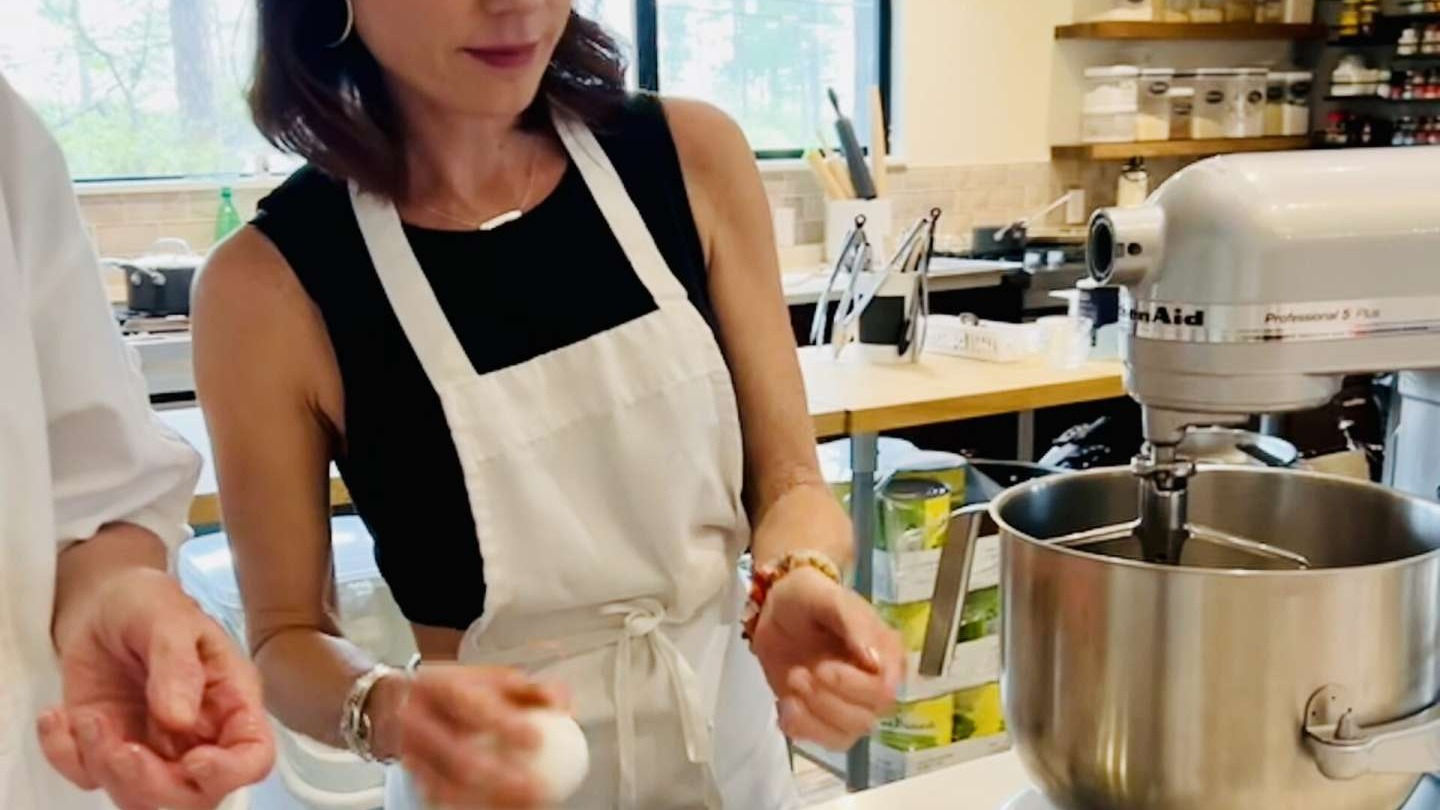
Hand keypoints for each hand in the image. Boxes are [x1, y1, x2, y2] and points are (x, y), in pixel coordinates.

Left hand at [37, 568, 274, 809]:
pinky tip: (61, 716)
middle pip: (195, 795)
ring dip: (106, 768)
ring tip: (87, 719)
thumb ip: (178, 664)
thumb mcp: (168, 618)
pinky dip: (66, 756)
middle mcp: (197, 734)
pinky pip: (88, 778)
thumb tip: (181, 719)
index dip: (228, 772)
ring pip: (142, 797)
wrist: (100, 603)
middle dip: (153, 785)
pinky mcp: (109, 748)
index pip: (252, 756)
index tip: (192, 761)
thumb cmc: (148, 603)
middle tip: (120, 747)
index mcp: (229, 702)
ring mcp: (152, 747)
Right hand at [373, 664, 567, 809]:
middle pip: (457, 757)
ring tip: (526, 806)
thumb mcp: (491, 679)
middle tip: (536, 790)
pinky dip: (470, 807)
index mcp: (438, 686)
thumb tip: (562, 704)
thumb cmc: (459, 692)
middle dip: (498, 779)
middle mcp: (416, 720)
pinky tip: (502, 809)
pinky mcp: (412, 780)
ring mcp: (409, 755)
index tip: (536, 740)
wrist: (402, 705)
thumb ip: (529, 690)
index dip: (504, 723)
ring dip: (488, 802)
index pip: (471, 705)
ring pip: (448, 788)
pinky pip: (441, 799)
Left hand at [751, 567, 903, 750]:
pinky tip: (784, 703)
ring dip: (812, 715)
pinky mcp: (825, 719)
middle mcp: (875, 685)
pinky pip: (822, 742)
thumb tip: (876, 662)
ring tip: (792, 682)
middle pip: (866, 718)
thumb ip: (855, 623)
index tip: (822, 667)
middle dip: (826, 700)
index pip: (885, 690)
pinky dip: (800, 728)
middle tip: (799, 673)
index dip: (854, 687)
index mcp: (886, 654)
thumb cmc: (809, 597)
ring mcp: (851, 706)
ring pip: (845, 735)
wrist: (776, 609)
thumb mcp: (828, 598)